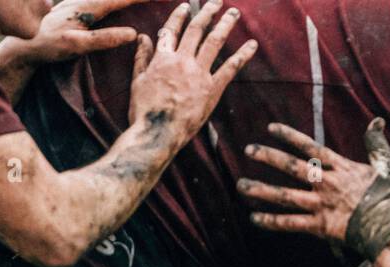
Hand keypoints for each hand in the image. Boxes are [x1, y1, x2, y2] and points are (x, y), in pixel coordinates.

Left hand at [0, 0, 144, 69]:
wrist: (23, 45)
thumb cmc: (49, 47)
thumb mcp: (77, 46)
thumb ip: (104, 39)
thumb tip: (133, 33)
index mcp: (87, 7)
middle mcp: (83, 0)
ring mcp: (77, 2)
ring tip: (143, 0)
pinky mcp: (74, 6)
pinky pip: (101, 0)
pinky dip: (115, 1)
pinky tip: (119, 3)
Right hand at [127, 1, 256, 144]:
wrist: (158, 131)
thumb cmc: (144, 110)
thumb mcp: (137, 80)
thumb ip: (141, 57)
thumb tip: (142, 37)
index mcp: (162, 57)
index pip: (171, 30)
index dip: (179, 16)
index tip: (185, 6)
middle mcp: (182, 60)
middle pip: (196, 29)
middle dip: (206, 12)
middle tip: (216, 1)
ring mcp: (199, 73)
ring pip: (214, 42)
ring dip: (225, 24)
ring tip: (234, 13)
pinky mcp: (213, 89)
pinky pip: (230, 68)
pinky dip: (242, 55)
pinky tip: (252, 44)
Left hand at [240, 118, 389, 257]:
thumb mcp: (388, 166)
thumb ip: (377, 143)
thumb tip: (377, 121)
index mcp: (341, 168)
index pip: (310, 147)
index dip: (289, 136)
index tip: (270, 128)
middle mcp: (327, 184)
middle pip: (292, 167)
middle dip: (268, 157)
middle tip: (249, 150)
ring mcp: (322, 206)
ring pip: (286, 196)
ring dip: (262, 190)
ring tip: (241, 186)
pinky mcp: (321, 227)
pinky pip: (292, 224)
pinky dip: (273, 222)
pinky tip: (255, 219)